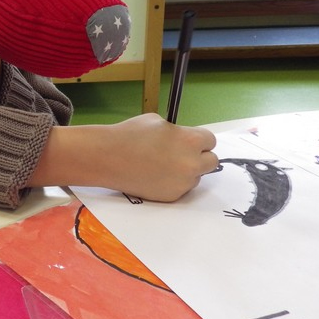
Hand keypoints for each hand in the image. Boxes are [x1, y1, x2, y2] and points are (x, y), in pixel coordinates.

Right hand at [29, 113, 218, 201]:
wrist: (107, 157)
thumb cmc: (129, 134)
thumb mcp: (157, 122)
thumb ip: (177, 132)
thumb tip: (182, 139)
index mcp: (190, 141)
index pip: (211, 140)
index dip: (198, 139)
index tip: (188, 141)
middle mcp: (191, 164)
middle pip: (211, 162)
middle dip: (199, 157)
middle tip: (181, 154)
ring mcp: (182, 183)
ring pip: (195, 176)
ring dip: (186, 171)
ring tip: (161, 165)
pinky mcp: (171, 196)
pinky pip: (180, 188)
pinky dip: (172, 182)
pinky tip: (154, 175)